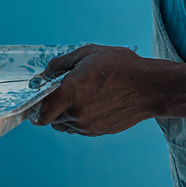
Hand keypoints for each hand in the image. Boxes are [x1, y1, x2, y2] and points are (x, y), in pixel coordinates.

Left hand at [30, 44, 156, 136]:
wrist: (149, 88)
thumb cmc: (120, 66)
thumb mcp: (88, 53)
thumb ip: (60, 64)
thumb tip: (43, 75)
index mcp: (71, 92)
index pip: (41, 112)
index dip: (36, 105)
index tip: (39, 97)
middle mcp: (77, 113)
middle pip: (50, 118)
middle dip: (52, 105)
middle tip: (63, 90)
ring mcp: (88, 126)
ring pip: (64, 124)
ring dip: (65, 113)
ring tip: (82, 95)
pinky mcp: (97, 132)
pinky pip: (79, 128)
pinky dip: (79, 118)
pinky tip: (93, 102)